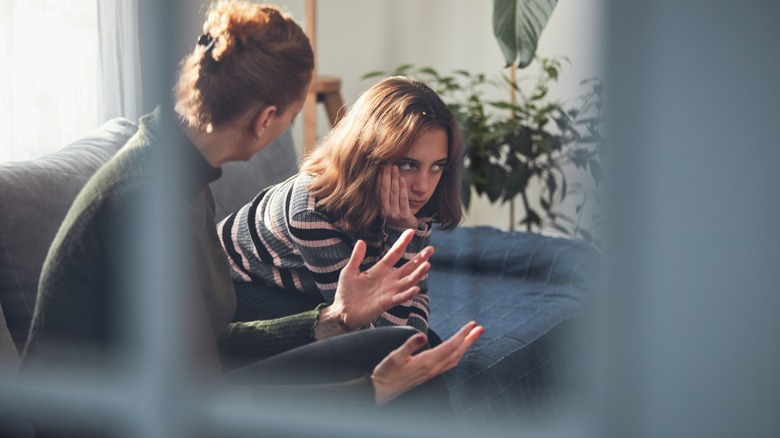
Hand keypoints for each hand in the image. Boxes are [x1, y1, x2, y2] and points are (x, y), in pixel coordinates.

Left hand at [321, 229, 433, 333]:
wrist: (342, 312)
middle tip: (431, 249)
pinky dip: (408, 293)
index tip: (411, 230)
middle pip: (408, 267)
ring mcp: (389, 291)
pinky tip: (417, 287)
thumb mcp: (349, 271)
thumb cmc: (346, 293)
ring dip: (418, 273)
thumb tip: (361, 241)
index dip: (403, 242)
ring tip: (428, 264)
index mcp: (380, 270)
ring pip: (408, 281)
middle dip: (420, 258)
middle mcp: (388, 279)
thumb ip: (356, 257)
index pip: (395, 253)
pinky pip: (400, 297)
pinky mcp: (387, 303)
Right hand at [370, 321, 484, 404]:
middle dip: (469, 339)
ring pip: (455, 358)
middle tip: (480, 328)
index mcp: (426, 362)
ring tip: (472, 336)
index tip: (472, 325)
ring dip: (465, 346)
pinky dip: (457, 354)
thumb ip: (409, 346)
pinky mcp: (429, 374)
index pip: (450, 346)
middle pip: (457, 352)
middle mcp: (432, 368)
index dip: (462, 335)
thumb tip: (421, 336)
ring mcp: (432, 372)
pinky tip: (457, 350)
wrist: (381, 390)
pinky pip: (449, 363)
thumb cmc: (386, 373)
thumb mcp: (394, 357)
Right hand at [379, 165, 417, 228]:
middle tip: (387, 164)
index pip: (377, 190)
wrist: (406, 228)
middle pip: (384, 190)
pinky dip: (403, 188)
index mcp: (379, 207)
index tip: (380, 166)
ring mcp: (394, 213)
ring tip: (395, 168)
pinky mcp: (404, 215)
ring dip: (394, 179)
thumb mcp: (387, 204)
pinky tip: (402, 179)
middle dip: (386, 176)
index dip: (379, 177)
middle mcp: (385, 210)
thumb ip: (384, 193)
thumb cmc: (396, 212)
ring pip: (394, 193)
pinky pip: (403, 199)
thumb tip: (382, 173)